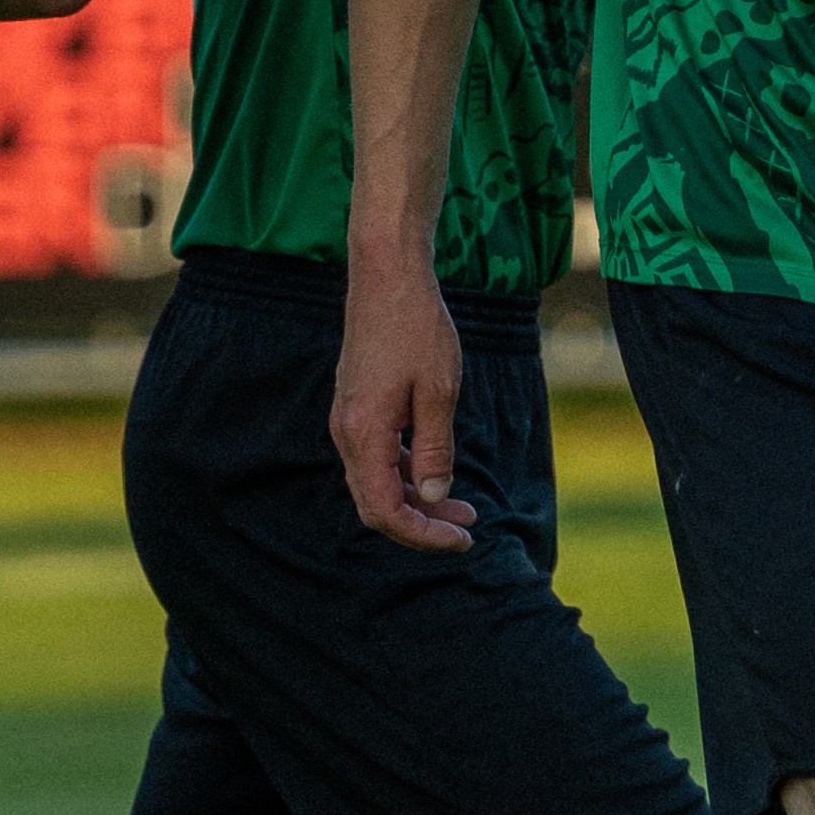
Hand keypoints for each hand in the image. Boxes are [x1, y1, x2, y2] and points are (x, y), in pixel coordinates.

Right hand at [331, 261, 475, 551]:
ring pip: (375, 482)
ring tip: (462, 506)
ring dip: (415, 500)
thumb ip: (434, 448)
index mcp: (364, 434)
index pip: (386, 512)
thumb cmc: (417, 327)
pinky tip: (433, 469)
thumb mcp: (439, 391)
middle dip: (422, 524)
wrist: (386, 275)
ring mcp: (347, 420)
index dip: (423, 536)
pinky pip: (375, 457)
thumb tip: (432, 496)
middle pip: (376, 505)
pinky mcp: (355, 407)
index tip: (462, 539)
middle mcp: (346, 433)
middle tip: (468, 527)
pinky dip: (404, 473)